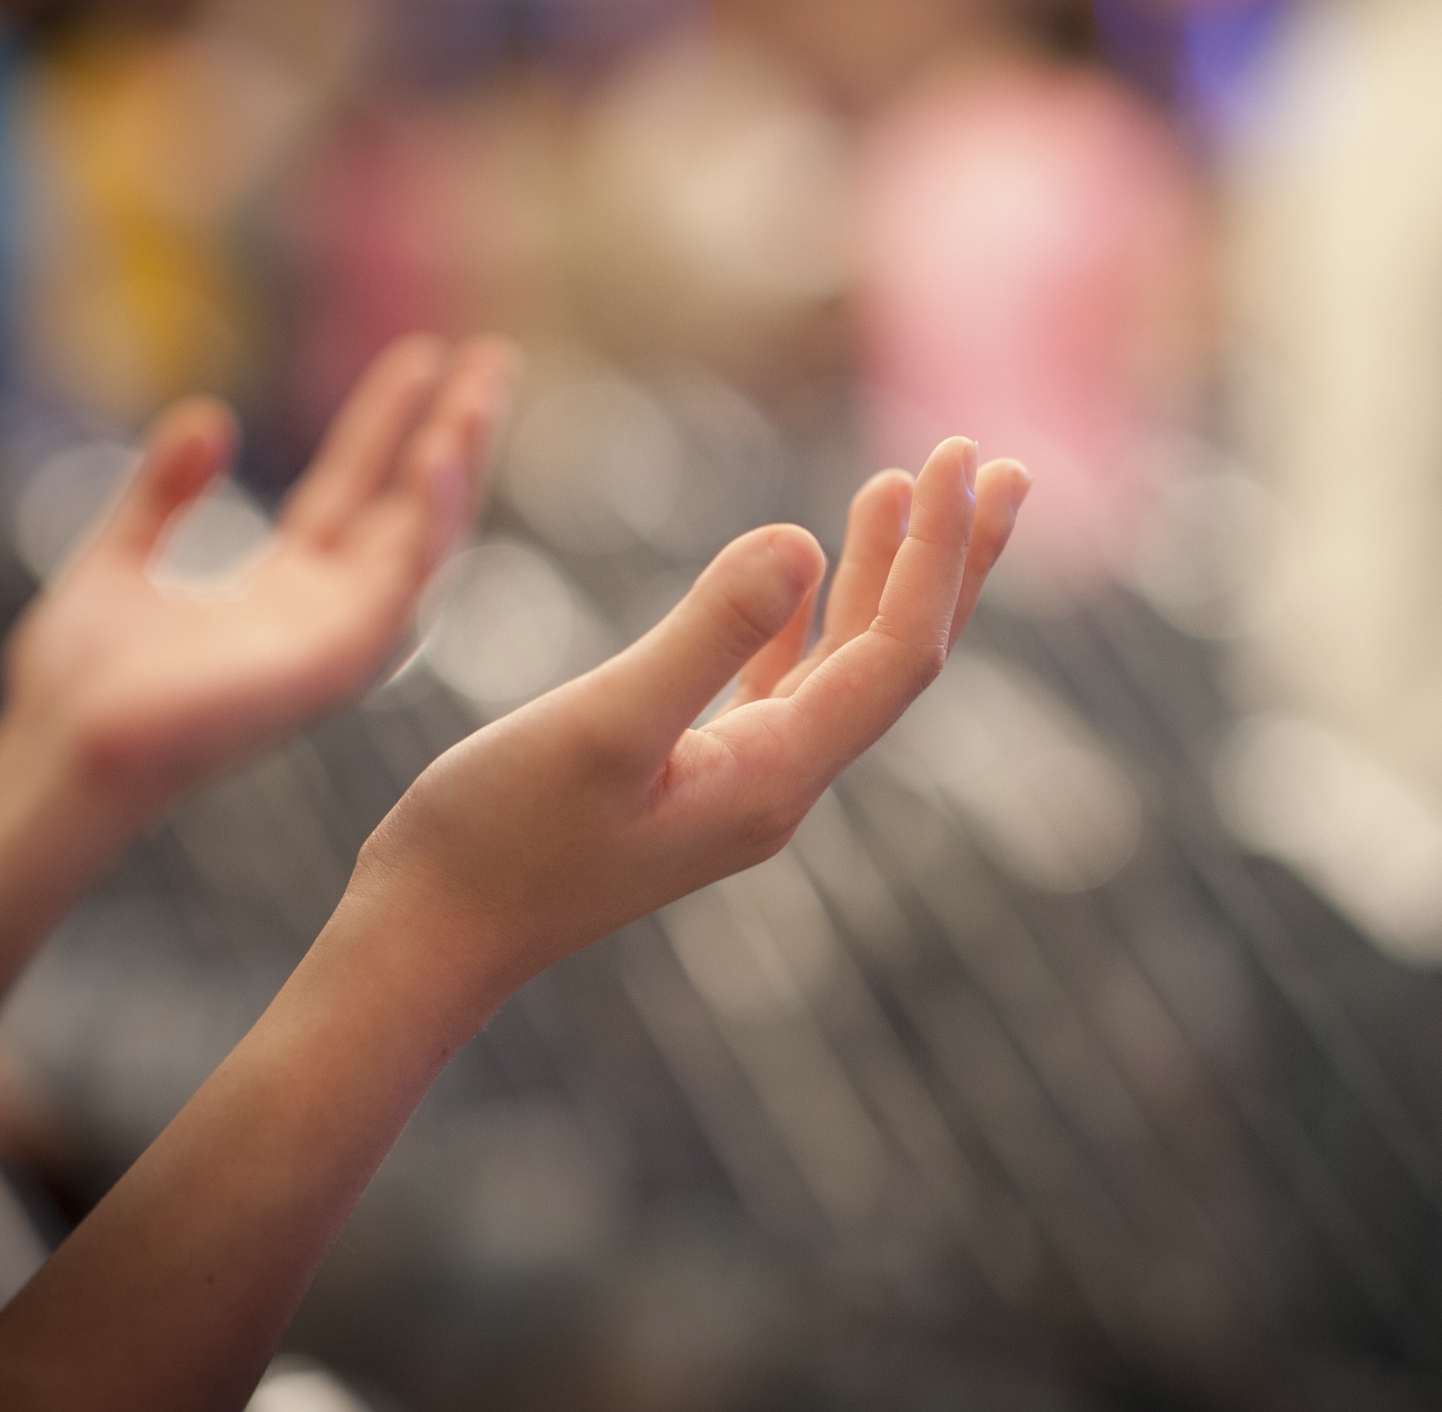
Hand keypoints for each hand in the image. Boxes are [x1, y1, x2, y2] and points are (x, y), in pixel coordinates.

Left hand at [3, 335, 519, 817]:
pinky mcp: (345, 658)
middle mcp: (330, 613)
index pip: (354, 490)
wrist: (65, 751)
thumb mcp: (116, 562)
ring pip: (427, 536)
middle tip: (495, 358)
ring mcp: (344, 638)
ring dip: (461, 461)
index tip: (421, 357)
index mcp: (286, 593)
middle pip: (410, 505)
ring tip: (484, 387)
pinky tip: (439, 453)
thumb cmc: (79, 688)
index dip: (385, 421)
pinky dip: (432, 516)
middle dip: (456, 432)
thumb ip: (163, 495)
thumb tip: (208, 418)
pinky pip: (407, 578)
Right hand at [350, 436, 1029, 997]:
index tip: (963, 453)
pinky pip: (784, 682)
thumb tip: (801, 539)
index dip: (942, 551)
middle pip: (901, 656)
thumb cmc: (498, 838)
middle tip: (1009, 464)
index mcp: (777, 775)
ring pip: (845, 663)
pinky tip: (806, 571)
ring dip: (884, 574)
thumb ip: (706, 632)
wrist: (432, 936)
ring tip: (907, 485)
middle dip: (957, 559)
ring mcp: (744, 783)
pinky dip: (807, 615)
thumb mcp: (602, 724)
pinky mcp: (697, 778)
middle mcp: (783, 783)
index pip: (898, 651)